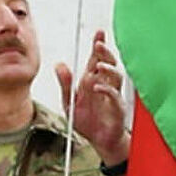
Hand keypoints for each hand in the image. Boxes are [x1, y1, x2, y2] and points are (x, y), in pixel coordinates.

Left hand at [56, 30, 130, 165]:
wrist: (98, 142)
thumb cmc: (87, 122)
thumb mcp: (70, 102)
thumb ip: (65, 84)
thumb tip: (59, 64)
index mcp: (92, 81)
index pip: (96, 59)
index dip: (98, 45)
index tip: (98, 33)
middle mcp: (104, 85)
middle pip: (108, 63)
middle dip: (105, 52)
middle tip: (99, 44)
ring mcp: (112, 95)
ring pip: (116, 76)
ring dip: (108, 69)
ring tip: (99, 66)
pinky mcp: (117, 108)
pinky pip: (115, 96)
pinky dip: (107, 90)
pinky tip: (98, 87)